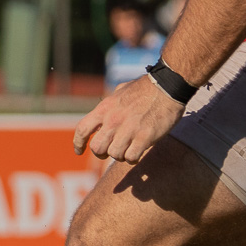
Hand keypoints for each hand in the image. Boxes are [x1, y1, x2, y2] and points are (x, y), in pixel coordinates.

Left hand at [72, 75, 187, 162]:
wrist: (167, 87)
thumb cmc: (145, 88)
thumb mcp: (120, 91)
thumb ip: (110, 104)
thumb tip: (105, 110)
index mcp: (104, 109)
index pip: (82, 130)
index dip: (78, 143)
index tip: (79, 151)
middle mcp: (113, 120)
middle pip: (97, 148)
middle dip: (102, 153)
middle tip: (111, 151)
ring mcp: (128, 130)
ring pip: (114, 155)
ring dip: (121, 155)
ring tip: (129, 149)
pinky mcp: (144, 137)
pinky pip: (131, 157)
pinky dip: (133, 158)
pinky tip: (138, 152)